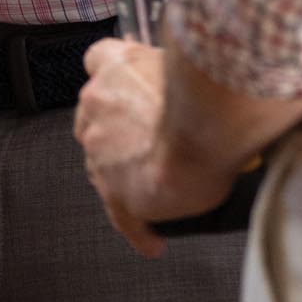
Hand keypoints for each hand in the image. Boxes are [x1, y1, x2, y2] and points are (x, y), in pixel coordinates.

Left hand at [73, 38, 235, 258]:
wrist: (207, 129)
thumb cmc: (206, 91)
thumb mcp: (186, 61)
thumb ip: (169, 65)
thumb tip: (183, 64)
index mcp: (116, 66)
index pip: (97, 59)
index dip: (112, 75)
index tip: (125, 83)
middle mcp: (98, 103)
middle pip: (94, 116)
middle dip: (116, 129)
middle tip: (152, 140)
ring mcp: (100, 149)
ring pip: (101, 164)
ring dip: (124, 175)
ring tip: (159, 189)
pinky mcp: (114, 191)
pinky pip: (123, 217)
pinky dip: (139, 230)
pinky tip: (153, 241)